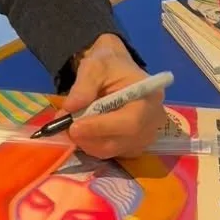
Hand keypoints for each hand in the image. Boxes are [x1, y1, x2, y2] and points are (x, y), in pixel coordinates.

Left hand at [64, 34, 166, 158]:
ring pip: (115, 150)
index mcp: (150, 96)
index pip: (131, 121)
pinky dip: (93, 145)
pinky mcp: (133, 145)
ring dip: (88, 142)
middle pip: (123, 140)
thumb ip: (83, 86)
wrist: (115, 70)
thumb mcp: (93, 67)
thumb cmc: (108, 66)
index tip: (74, 127)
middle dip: (91, 137)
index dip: (102, 127)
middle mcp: (153, 120)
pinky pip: (112, 153)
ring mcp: (145, 136)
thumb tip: (70, 108)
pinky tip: (83, 131)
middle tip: (66, 129)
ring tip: (71, 127)